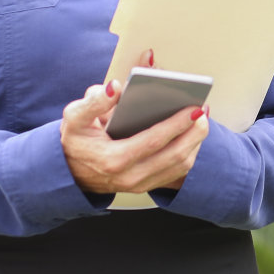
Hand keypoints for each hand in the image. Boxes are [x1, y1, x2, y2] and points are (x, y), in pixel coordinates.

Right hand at [60, 77, 209, 195]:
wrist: (70, 172)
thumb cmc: (76, 141)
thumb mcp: (74, 118)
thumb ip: (93, 101)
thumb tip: (116, 87)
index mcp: (114, 159)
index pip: (154, 140)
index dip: (177, 123)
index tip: (194, 107)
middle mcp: (130, 176)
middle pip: (175, 155)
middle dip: (195, 131)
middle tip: (203, 109)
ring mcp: (140, 184)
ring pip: (180, 166)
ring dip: (196, 142)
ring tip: (203, 118)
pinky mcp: (147, 185)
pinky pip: (177, 172)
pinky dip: (190, 152)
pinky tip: (194, 134)